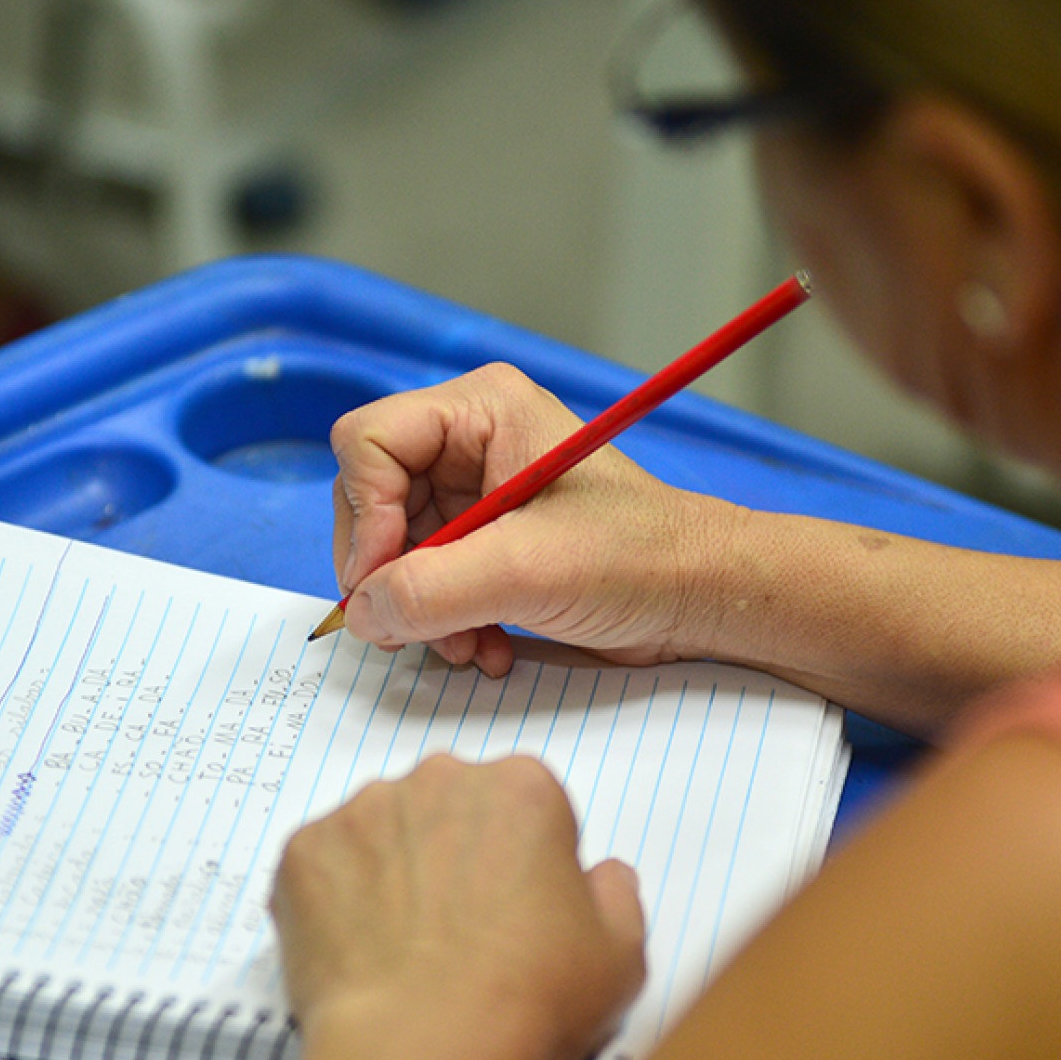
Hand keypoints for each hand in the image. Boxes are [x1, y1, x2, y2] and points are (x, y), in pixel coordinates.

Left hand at [269, 755, 646, 1059]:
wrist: (422, 1047)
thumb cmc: (533, 998)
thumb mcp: (620, 957)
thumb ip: (617, 897)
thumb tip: (602, 875)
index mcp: (522, 788)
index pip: (525, 808)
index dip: (524, 864)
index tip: (517, 917)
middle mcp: (438, 777)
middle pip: (448, 807)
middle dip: (453, 854)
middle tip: (456, 934)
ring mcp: (361, 810)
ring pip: (380, 832)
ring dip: (391, 872)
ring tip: (400, 951)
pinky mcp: (302, 851)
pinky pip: (322, 866)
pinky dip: (333, 901)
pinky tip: (355, 955)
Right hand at [331, 363, 723, 675]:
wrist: (699, 599)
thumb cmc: (642, 559)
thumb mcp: (528, 572)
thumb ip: (432, 589)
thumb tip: (361, 613)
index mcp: (481, 411)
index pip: (368, 443)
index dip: (364, 516)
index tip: (382, 581)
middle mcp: (469, 443)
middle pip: (370, 501)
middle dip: (390, 575)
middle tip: (413, 627)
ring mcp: (473, 494)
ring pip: (393, 551)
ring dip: (419, 610)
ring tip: (467, 646)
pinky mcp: (483, 542)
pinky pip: (424, 581)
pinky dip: (442, 623)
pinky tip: (485, 648)